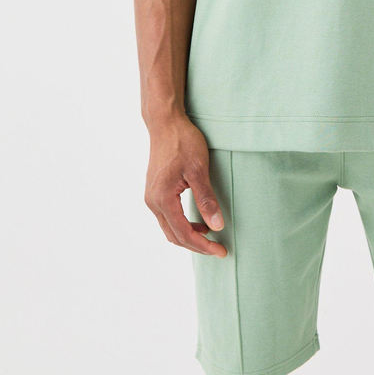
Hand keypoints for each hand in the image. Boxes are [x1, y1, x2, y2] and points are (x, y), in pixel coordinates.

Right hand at [144, 115, 227, 255]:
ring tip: (211, 235)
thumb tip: (217, 226)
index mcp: (162, 198)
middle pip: (174, 236)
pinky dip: (183, 224)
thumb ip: (207, 199)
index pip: (183, 233)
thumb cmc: (183, 142)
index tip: (222, 251)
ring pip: (169, 228)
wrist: (165, 123)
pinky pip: (167, 217)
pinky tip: (199, 221)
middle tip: (219, 249)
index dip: (203, 246)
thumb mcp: (199, 170)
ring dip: (189, 236)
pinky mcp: (155, 190)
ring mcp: (151, 196)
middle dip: (197, 246)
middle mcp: (152, 201)